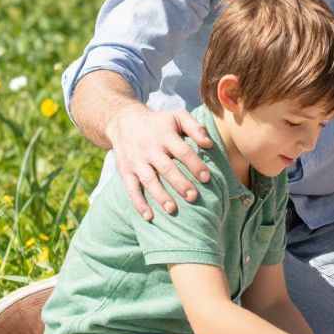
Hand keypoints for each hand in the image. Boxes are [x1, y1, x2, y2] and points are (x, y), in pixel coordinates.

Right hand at [110, 103, 213, 220]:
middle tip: (193, 197)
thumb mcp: (177, 116)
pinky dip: (138, 203)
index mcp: (165, 135)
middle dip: (180, 183)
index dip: (195, 164)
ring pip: (149, 180)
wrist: (124, 122)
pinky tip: (149, 216)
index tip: (206, 178)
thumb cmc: (158, 122)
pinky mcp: (126, 171)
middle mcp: (150, 149)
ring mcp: (136, 161)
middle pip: (166, 168)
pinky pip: (131, 189)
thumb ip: (195, 127)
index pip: (182, 151)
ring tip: (173, 209)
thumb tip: (209, 144)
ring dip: (160, 196)